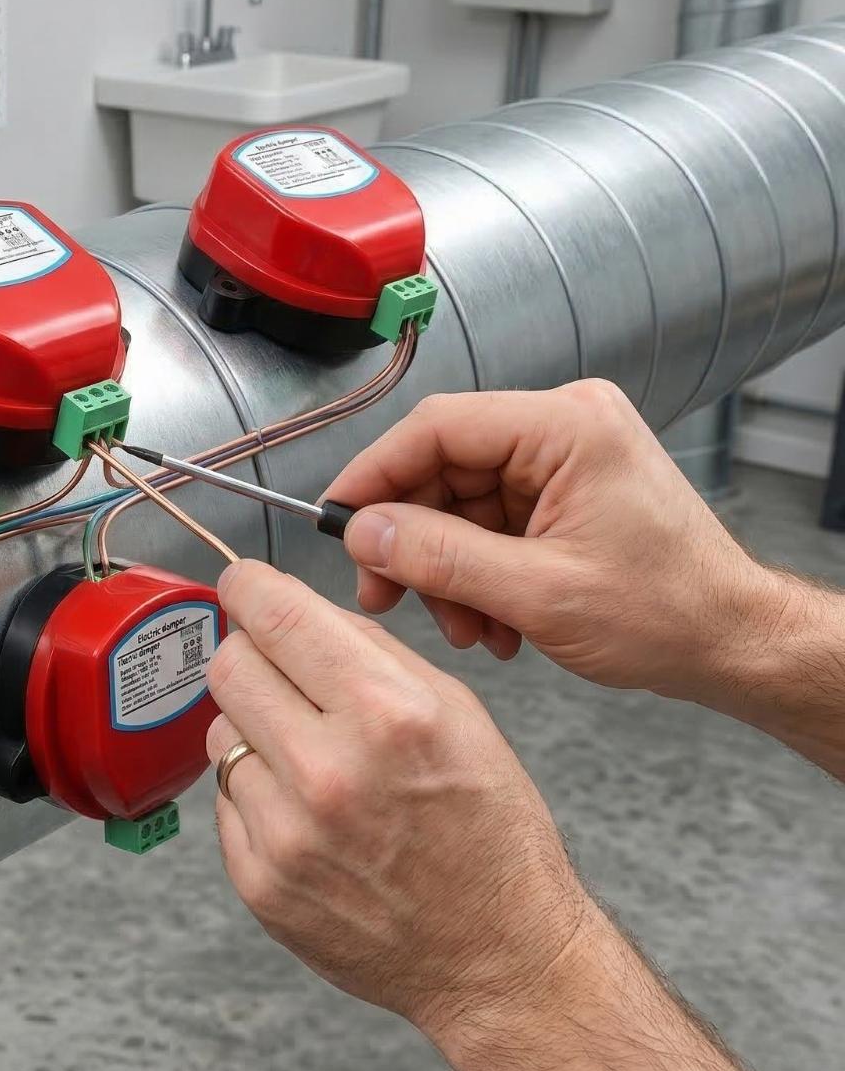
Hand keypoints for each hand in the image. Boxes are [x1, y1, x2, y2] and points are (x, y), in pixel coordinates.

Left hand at [206, 558, 592, 1035]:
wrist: (498, 958)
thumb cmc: (489, 834)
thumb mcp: (458, 714)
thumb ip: (369, 651)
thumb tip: (290, 607)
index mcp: (389, 714)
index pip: (275, 617)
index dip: (248, 587)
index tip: (242, 584)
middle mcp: (329, 771)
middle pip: (229, 666)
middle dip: (251, 656)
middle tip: (281, 674)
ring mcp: (287, 834)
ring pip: (219, 733)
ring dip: (254, 731)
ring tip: (313, 761)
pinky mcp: (259, 882)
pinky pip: (226, 800)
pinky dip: (257, 794)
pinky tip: (309, 815)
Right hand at [326, 379, 787, 707]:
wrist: (733, 643)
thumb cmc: (668, 613)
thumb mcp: (537, 594)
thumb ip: (441, 557)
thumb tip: (363, 531)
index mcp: (567, 426)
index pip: (438, 427)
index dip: (376, 474)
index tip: (336, 522)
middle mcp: (564, 427)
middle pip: (443, 467)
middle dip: (413, 540)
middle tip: (385, 596)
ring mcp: (563, 459)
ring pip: (459, 502)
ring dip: (446, 570)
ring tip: (463, 628)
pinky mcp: (562, 491)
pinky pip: (488, 523)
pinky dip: (475, 574)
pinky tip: (490, 622)